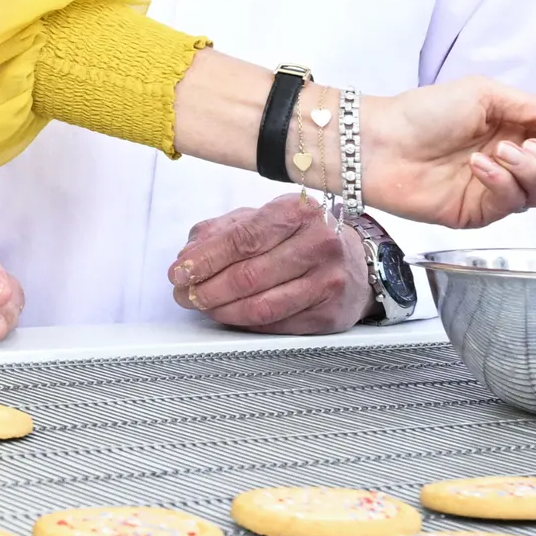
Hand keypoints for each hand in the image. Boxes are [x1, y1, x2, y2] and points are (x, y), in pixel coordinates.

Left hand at [172, 193, 369, 332]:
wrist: (356, 263)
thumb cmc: (303, 238)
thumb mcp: (265, 219)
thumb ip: (223, 231)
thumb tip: (189, 254)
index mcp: (299, 211)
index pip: (243, 238)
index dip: (205, 259)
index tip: (179, 272)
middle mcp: (319, 243)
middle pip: (248, 275)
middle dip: (206, 288)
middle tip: (185, 294)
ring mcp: (328, 281)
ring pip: (260, 306)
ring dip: (222, 310)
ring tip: (203, 306)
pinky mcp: (329, 313)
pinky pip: (275, 325)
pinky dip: (245, 323)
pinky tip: (232, 315)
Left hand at [356, 78, 535, 226]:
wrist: (379, 143)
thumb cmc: (421, 112)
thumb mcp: (484, 92)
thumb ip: (531, 105)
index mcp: (509, 128)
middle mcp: (504, 160)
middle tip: (528, 146)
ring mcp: (491, 188)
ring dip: (525, 171)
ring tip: (500, 152)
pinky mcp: (476, 212)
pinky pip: (507, 205)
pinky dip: (501, 184)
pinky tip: (480, 166)